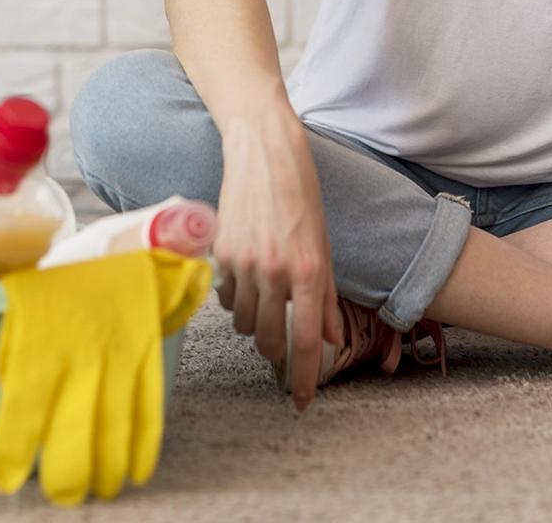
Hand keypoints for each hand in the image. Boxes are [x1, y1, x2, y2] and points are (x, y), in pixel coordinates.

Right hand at [211, 108, 344, 413]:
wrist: (263, 150)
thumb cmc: (301, 193)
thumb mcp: (325, 243)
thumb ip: (327, 293)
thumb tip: (332, 337)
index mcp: (310, 268)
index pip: (308, 339)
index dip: (306, 377)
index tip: (303, 402)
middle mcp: (276, 271)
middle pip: (269, 340)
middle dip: (274, 349)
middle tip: (279, 337)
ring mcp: (244, 263)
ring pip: (243, 322)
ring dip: (253, 320)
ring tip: (263, 292)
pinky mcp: (220, 253)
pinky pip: (224, 296)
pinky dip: (235, 295)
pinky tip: (245, 272)